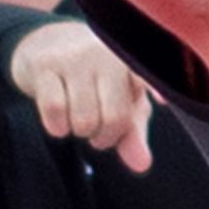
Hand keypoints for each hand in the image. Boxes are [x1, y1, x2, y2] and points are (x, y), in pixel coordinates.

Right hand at [10, 22, 154, 154]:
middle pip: (114, 118)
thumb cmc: (95, 79)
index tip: (163, 100)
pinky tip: (59, 118)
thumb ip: (133, 134)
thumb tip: (142, 165)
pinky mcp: (45, 64)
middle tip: (97, 127)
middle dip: (105, 136)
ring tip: (78, 116)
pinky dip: (57, 126)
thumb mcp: (121, 103)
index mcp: (132, 61)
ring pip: (84, 120)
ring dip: (79, 131)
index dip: (156, 87)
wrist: (47, 44)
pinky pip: (55, 111)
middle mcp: (106, 53)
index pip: (146, 75)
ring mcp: (75, 56)